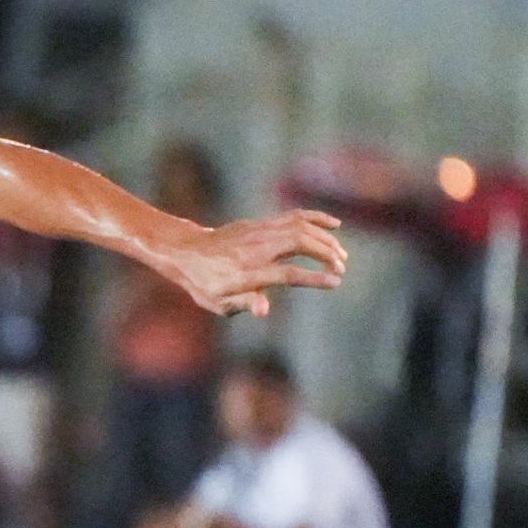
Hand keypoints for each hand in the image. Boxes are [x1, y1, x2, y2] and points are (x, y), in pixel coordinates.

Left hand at [147, 209, 347, 317]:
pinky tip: (334, 225)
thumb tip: (264, 311)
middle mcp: (257, 247)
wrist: (187, 252)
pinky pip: (294, 216)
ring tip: (341, 254)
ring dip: (325, 238)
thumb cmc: (204, 284)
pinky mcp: (262, 223)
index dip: (314, 277)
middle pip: (300, 242)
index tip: (335, 282)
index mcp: (248, 272)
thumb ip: (244, 303)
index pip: (288, 273)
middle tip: (341, 268)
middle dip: (326, 254)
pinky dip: (316, 219)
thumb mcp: (218, 302)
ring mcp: (260, 231)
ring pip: (301, 226)